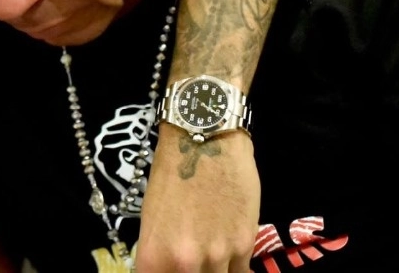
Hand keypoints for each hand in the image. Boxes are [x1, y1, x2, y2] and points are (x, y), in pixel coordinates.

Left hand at [136, 126, 258, 271]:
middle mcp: (184, 262)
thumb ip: (162, 250)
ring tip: (211, 253)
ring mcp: (216, 256)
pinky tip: (229, 255)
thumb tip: (169, 266)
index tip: (168, 270)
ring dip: (214, 270)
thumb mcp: (154, 215)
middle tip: (192, 261)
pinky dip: (234, 267)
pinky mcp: (244, 246)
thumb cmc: (171, 171)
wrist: (205, 139)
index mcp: (154, 254)